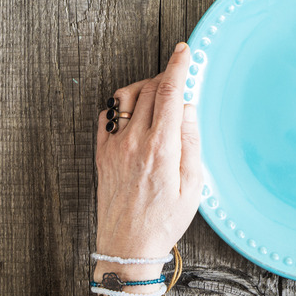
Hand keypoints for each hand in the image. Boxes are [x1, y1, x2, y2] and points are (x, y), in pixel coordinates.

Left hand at [93, 42, 202, 295]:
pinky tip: (137, 113)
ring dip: (146, 88)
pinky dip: (124, 104)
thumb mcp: (194, 185)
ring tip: (160, 98)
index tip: (184, 51)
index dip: (178, 66)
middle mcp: (135, 141)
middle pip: (150, 89)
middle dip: (167, 76)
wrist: (128, 244)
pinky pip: (109, 114)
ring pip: (127, 96)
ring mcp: (115, 145)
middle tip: (179, 80)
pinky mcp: (102, 152)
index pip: (171, 93)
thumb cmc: (165, 219)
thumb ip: (192, 142)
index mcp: (162, 148)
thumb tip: (189, 109)